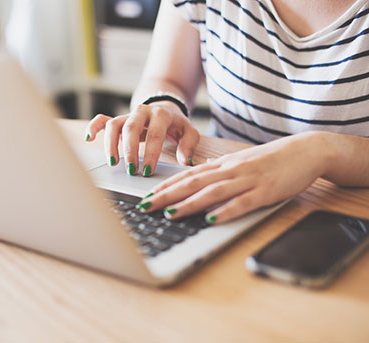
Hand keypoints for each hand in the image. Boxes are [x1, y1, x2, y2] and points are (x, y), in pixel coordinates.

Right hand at [85, 101, 199, 175]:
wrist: (166, 108)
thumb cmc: (176, 124)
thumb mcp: (189, 132)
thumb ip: (188, 145)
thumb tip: (185, 160)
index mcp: (161, 115)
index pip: (155, 134)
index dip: (151, 153)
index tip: (147, 170)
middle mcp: (142, 112)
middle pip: (131, 128)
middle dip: (130, 151)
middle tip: (132, 170)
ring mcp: (128, 115)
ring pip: (114, 125)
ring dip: (112, 144)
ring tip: (114, 162)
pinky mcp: (119, 119)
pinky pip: (103, 119)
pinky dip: (94, 127)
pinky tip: (90, 138)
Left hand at [136, 132, 331, 223]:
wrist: (305, 150)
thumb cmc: (271, 159)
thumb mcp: (240, 162)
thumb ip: (219, 172)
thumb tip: (198, 181)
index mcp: (224, 164)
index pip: (188, 175)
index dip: (165, 186)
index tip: (147, 195)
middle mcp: (231, 170)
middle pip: (193, 182)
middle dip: (166, 195)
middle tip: (145, 205)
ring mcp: (247, 180)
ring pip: (212, 192)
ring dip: (189, 203)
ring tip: (169, 213)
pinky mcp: (265, 192)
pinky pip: (242, 203)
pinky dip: (225, 211)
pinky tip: (211, 219)